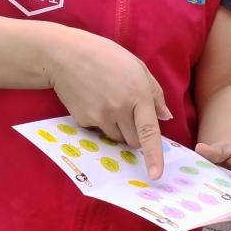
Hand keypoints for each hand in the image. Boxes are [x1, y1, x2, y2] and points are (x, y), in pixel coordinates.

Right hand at [45, 28, 170, 178]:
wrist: (65, 55)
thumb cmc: (105, 56)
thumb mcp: (137, 67)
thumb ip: (155, 93)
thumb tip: (166, 117)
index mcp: (138, 94)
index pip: (149, 132)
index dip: (154, 156)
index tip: (156, 175)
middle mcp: (120, 109)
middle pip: (133, 142)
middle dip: (135, 136)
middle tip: (129, 115)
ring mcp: (100, 116)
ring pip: (117, 138)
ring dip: (118, 129)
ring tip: (108, 101)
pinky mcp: (85, 120)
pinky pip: (99, 131)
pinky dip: (100, 122)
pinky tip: (94, 100)